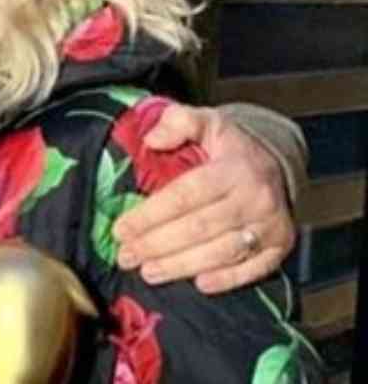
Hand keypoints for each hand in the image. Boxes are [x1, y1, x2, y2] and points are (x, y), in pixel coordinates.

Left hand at [112, 104, 294, 293]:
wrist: (277, 160)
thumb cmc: (230, 145)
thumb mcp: (206, 120)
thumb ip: (178, 122)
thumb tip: (152, 139)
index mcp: (233, 168)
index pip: (184, 196)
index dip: (150, 215)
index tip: (121, 229)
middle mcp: (255, 198)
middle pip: (199, 228)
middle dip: (158, 245)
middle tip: (126, 256)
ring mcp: (271, 225)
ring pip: (222, 252)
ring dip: (182, 266)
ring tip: (148, 272)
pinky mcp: (281, 245)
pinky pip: (254, 268)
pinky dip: (227, 279)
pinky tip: (198, 284)